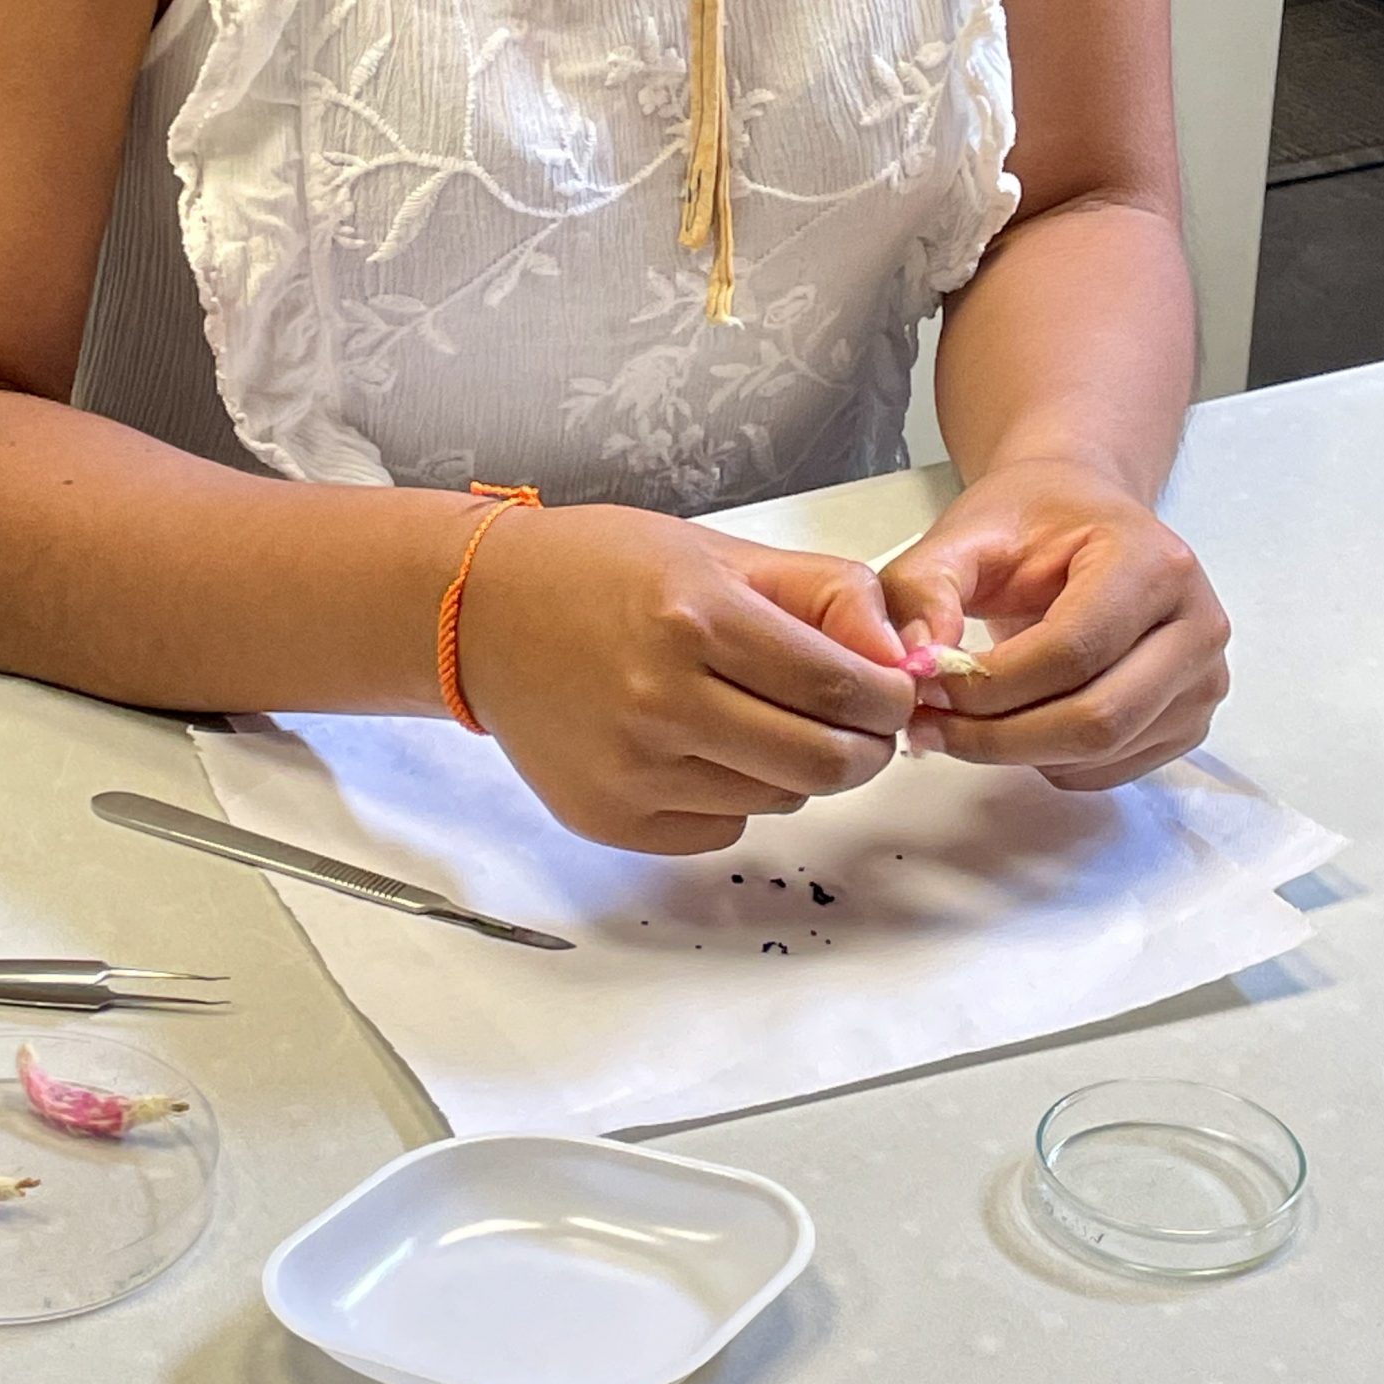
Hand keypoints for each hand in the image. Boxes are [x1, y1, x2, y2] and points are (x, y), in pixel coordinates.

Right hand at [457, 505, 918, 853]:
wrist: (482, 613)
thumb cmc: (602, 570)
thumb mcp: (721, 553)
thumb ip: (826, 596)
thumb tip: (902, 660)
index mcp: (696, 618)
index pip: (842, 688)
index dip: (890, 697)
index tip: (892, 690)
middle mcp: (660, 700)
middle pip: (824, 763)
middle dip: (863, 746)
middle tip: (855, 723)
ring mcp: (631, 770)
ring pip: (778, 801)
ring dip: (792, 768)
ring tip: (753, 717)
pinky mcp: (609, 818)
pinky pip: (720, 830)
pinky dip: (733, 796)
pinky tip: (696, 746)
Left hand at [878, 459, 1230, 789]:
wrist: (1084, 516)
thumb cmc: (1033, 521)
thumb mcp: (963, 533)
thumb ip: (923, 586)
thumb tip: (917, 662)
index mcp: (1154, 563)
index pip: (1072, 651)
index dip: (990, 684)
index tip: (924, 686)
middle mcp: (1197, 623)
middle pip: (1097, 717)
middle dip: (997, 734)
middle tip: (928, 722)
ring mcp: (1202, 679)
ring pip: (1102, 752)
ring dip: (1015, 751)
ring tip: (956, 718)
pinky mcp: (1189, 721)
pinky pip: (1108, 769)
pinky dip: (1046, 760)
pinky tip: (1010, 720)